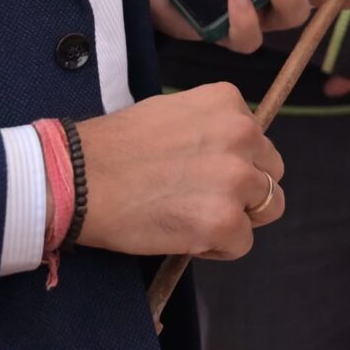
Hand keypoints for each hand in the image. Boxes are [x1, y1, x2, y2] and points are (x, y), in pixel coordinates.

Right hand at [76, 84, 285, 260]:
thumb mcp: (171, 113)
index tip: (202, 173)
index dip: (234, 162)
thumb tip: (230, 155)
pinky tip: (186, 237)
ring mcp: (236, 177)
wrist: (78, 179)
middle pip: (271, 172)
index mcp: (228, 102)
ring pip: (267, 207)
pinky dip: (218, 247)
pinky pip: (242, 243)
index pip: (257, 140)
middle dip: (245, 190)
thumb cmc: (113, 148)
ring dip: (236, 217)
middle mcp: (242, 133)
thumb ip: (210, 128)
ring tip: (194, 218)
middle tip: (202, 199)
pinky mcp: (225, 220)